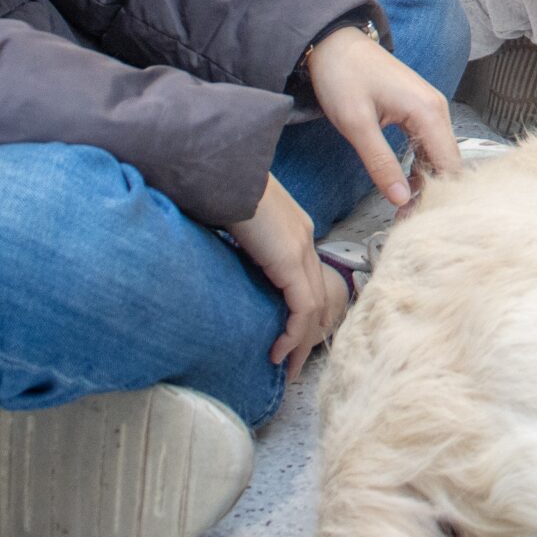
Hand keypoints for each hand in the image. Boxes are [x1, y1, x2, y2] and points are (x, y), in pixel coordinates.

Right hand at [225, 174, 338, 380]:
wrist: (224, 169)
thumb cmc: (219, 187)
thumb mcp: (232, 218)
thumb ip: (239, 241)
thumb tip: (222, 257)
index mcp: (293, 228)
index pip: (305, 277)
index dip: (299, 309)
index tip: (285, 334)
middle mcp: (304, 238)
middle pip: (317, 295)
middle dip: (306, 333)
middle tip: (292, 364)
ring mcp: (301, 248)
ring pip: (314, 307)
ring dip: (300, 342)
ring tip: (285, 367)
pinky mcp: (290, 260)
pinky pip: (302, 308)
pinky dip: (293, 333)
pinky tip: (277, 351)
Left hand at [308, 20, 463, 210]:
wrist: (334, 43)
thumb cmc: (343, 76)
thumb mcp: (357, 124)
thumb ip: (381, 164)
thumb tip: (402, 200)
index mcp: (429, 111)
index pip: (449, 165)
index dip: (437, 196)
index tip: (416, 220)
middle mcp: (437, 109)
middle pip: (448, 163)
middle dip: (432, 193)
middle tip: (406, 221)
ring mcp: (430, 109)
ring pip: (439, 156)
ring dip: (426, 182)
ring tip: (404, 209)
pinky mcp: (419, 110)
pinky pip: (428, 145)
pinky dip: (420, 167)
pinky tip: (405, 184)